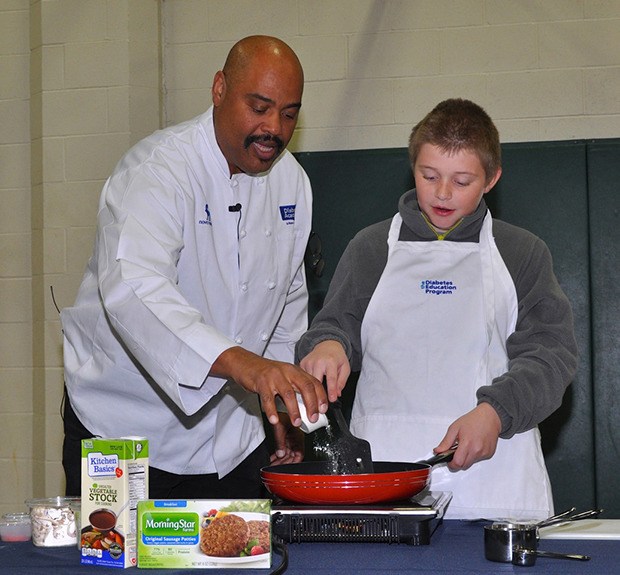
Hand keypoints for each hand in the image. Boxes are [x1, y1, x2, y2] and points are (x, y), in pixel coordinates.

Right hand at [211, 346, 327, 427]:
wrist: (245, 363)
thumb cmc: (266, 373)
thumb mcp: (285, 376)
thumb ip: (296, 388)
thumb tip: (309, 407)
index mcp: (295, 370)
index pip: (313, 382)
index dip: (321, 396)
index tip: (324, 409)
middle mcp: (287, 371)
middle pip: (305, 387)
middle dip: (312, 404)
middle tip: (313, 418)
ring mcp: (274, 376)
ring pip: (288, 394)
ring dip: (294, 410)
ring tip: (297, 422)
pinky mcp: (261, 382)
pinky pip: (268, 398)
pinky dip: (272, 410)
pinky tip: (274, 419)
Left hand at [269, 415, 304, 464]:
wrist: (279, 405)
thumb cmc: (282, 412)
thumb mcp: (280, 428)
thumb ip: (280, 441)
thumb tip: (280, 454)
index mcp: (298, 437)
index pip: (299, 455)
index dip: (293, 463)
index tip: (285, 468)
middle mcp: (296, 439)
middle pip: (292, 456)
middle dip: (284, 463)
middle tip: (276, 468)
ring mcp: (291, 439)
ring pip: (287, 454)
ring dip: (281, 460)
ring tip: (273, 465)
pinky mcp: (286, 438)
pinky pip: (283, 449)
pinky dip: (278, 455)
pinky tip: (273, 458)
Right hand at [299, 340, 349, 401]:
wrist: (327, 345)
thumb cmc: (336, 357)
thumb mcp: (345, 368)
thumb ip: (342, 381)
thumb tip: (337, 394)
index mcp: (330, 361)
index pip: (331, 378)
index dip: (331, 390)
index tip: (331, 400)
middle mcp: (318, 361)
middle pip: (316, 381)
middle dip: (318, 394)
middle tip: (320, 406)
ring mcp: (308, 362)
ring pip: (307, 381)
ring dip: (310, 391)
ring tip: (313, 400)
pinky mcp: (301, 364)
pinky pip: (302, 378)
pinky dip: (304, 384)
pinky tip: (307, 388)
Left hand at [434, 403, 501, 470]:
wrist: (489, 417)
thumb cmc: (472, 420)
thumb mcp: (454, 428)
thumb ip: (445, 442)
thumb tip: (438, 451)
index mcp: (467, 443)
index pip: (458, 463)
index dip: (451, 464)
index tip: (449, 462)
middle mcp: (477, 450)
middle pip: (464, 466)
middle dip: (458, 462)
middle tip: (456, 452)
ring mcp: (484, 453)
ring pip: (471, 463)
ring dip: (466, 458)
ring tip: (465, 445)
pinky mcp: (489, 453)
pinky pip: (478, 459)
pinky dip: (474, 455)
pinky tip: (474, 445)